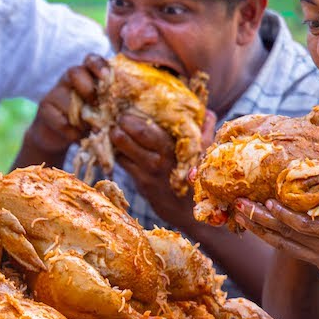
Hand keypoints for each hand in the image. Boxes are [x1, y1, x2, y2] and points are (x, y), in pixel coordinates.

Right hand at [19, 54, 109, 164]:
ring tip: (88, 128)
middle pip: (75, 72)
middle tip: (95, 104)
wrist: (56, 136)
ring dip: (80, 116)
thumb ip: (110, 103)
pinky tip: (76, 136)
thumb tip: (127, 110)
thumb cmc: (85, 120)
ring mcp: (54, 93)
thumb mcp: (100, 109)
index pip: (91, 60)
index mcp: (86, 76)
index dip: (98, 65)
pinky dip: (71, 131)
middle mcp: (68, 80)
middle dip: (87, 88)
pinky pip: (60, 119)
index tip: (107, 76)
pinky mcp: (44, 109)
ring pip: (66, 97)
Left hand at [109, 108, 216, 226]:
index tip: (130, 106)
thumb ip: (205, 130)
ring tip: (113, 128)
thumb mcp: (205, 153)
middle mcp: (163, 157)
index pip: (151, 126)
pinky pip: (122, 162)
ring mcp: (150, 171)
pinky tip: (116, 146)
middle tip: (119, 116)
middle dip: (123, 121)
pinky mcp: (141, 182)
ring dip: (115, 136)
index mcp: (179, 146)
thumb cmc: (198, 177)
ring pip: (123, 147)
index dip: (136, 115)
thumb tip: (205, 111)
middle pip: (137, 132)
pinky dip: (116, 152)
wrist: (191, 212)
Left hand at [232, 198, 318, 318]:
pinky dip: (280, 242)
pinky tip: (266, 233)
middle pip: (288, 234)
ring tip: (240, 218)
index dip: (284, 214)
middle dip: (260, 219)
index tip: (267, 201)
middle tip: (237, 204)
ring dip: (261, 231)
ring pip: (286, 247)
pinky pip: (298, 254)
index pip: (307, 225)